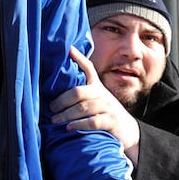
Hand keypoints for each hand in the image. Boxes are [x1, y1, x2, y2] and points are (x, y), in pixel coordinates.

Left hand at [49, 46, 139, 163]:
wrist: (127, 130)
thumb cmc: (103, 111)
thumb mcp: (95, 97)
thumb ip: (81, 89)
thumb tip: (59, 78)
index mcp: (96, 86)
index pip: (88, 68)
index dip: (79, 58)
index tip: (69, 49)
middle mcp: (102, 94)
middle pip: (78, 92)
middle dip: (62, 100)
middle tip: (51, 108)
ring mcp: (108, 107)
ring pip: (84, 108)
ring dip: (66, 114)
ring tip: (55, 120)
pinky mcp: (112, 121)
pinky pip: (93, 121)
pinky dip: (79, 124)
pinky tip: (70, 127)